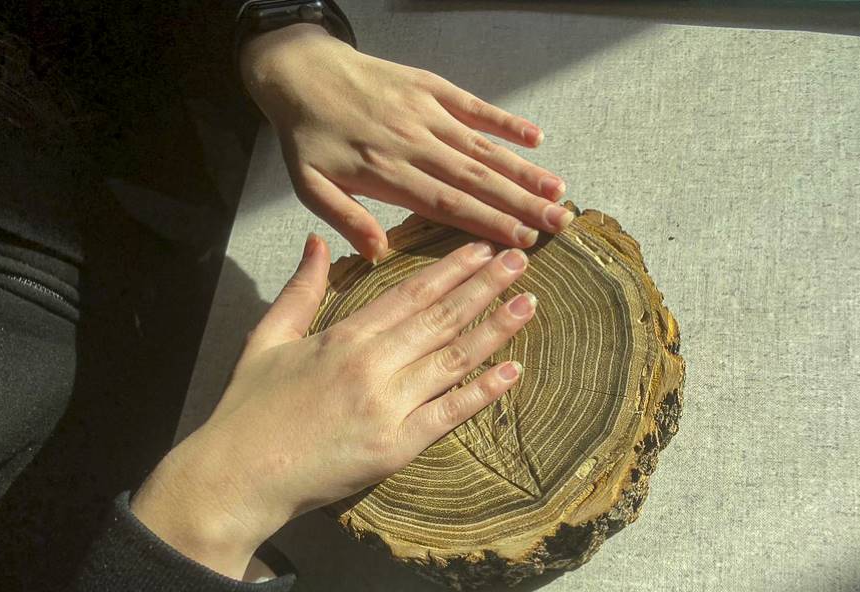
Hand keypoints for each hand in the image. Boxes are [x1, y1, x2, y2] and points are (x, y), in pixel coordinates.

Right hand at [132, 235, 536, 578]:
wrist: (237, 475)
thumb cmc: (249, 409)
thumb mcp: (267, 338)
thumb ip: (300, 290)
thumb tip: (316, 242)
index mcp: (344, 337)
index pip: (411, 293)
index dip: (452, 269)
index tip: (482, 248)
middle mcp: (372, 365)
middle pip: (441, 318)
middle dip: (485, 286)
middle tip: (520, 259)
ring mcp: (387, 407)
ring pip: (452, 359)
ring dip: (495, 329)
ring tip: (529, 303)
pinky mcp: (395, 448)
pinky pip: (448, 413)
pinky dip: (482, 392)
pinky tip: (513, 371)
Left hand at [239, 24, 571, 261]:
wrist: (300, 70)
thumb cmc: (307, 137)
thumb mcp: (309, 185)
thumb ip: (344, 218)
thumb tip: (378, 253)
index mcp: (386, 172)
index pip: (448, 203)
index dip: (488, 222)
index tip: (522, 241)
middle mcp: (414, 142)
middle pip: (476, 178)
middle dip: (522, 203)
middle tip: (558, 223)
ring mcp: (426, 112)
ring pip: (482, 146)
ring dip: (523, 170)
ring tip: (557, 192)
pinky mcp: (431, 88)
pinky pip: (474, 106)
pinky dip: (505, 121)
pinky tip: (535, 138)